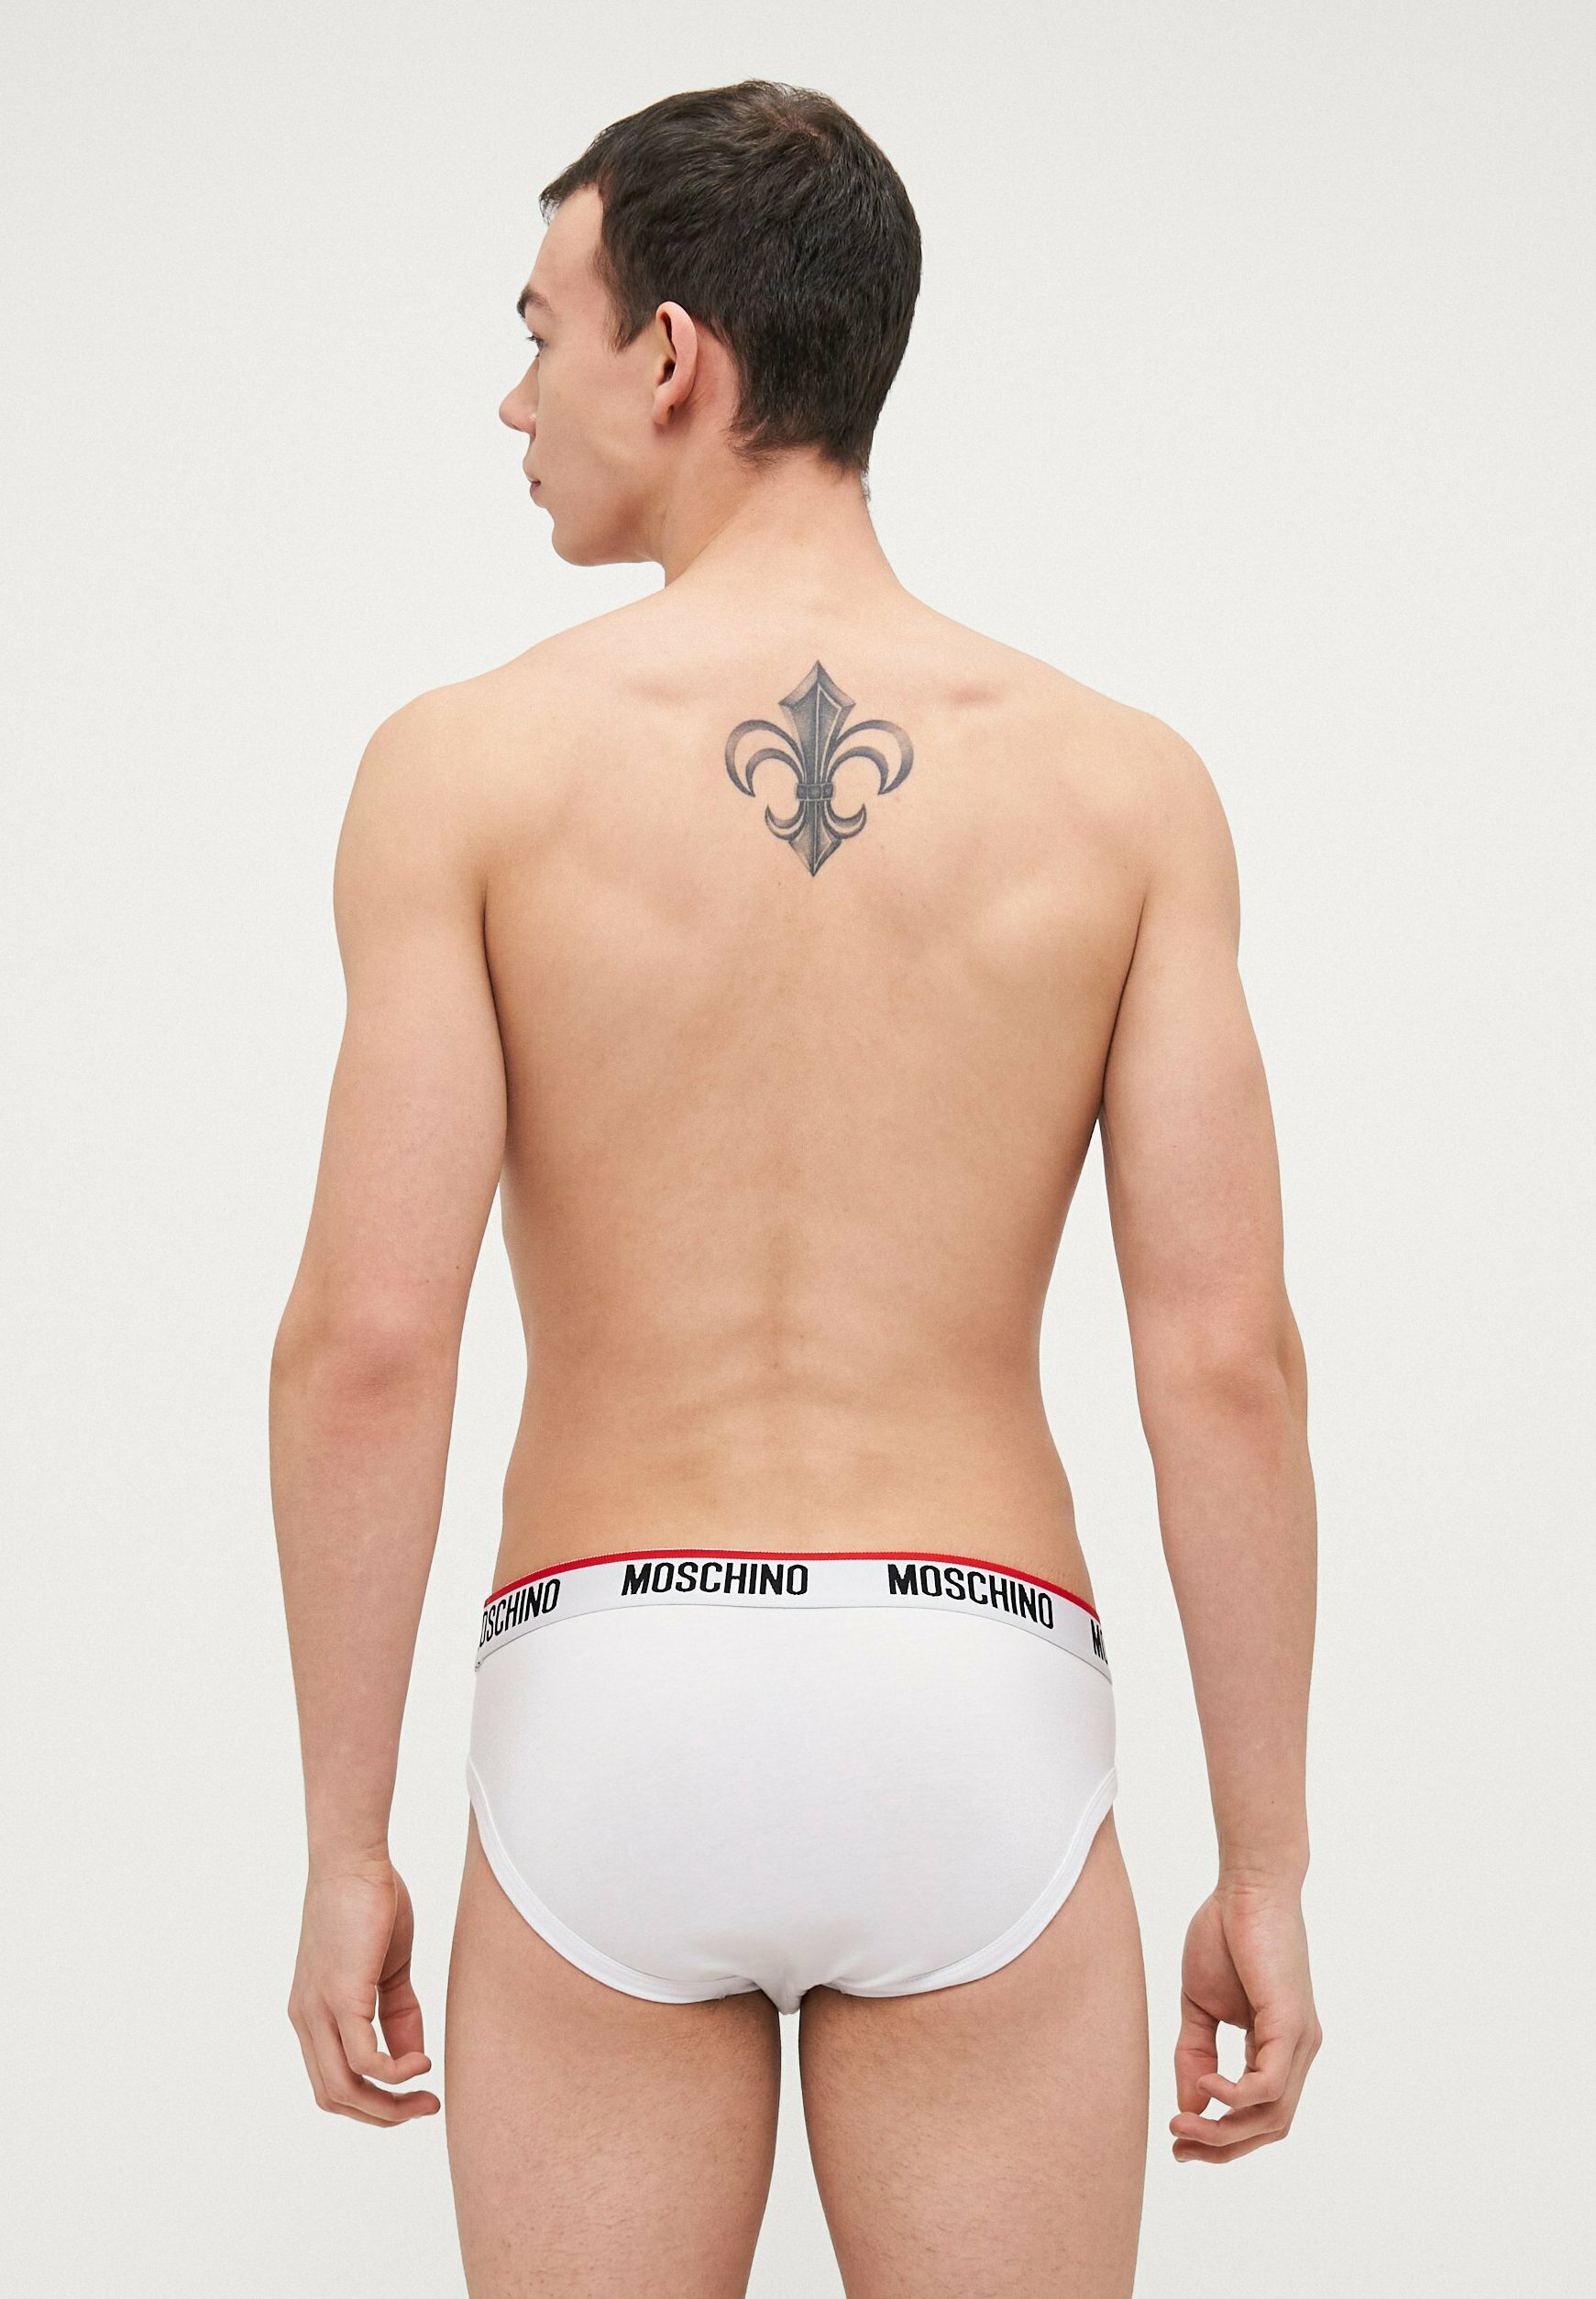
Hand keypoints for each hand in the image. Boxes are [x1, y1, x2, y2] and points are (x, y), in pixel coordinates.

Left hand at [287, 1855, 440, 2124]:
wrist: (354, 1859)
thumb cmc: (371, 1902)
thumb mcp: (387, 1968)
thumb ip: (397, 2013)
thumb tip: (413, 2057)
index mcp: (312, 2013)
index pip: (332, 2080)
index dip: (372, 2099)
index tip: (414, 2095)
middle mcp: (306, 2019)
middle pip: (335, 2097)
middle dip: (382, 2114)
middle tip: (427, 2110)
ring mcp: (318, 2011)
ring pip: (344, 2089)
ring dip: (389, 2105)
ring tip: (428, 2099)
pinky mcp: (339, 1997)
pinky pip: (363, 2059)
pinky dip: (395, 2073)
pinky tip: (422, 2063)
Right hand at [1170, 1878, 1320, 2161]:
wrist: (1245, 1886)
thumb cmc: (1225, 1935)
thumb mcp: (1200, 2006)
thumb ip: (1195, 2055)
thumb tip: (1189, 2108)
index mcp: (1276, 2047)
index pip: (1258, 2113)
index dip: (1220, 2137)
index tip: (1179, 2142)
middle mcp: (1296, 2051)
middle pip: (1268, 2127)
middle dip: (1222, 2147)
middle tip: (1178, 2145)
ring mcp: (1299, 2041)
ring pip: (1272, 2115)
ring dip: (1225, 2131)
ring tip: (1183, 2124)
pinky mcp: (1292, 2024)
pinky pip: (1270, 2085)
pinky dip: (1236, 2096)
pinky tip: (1207, 2084)